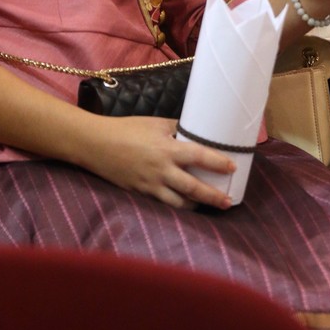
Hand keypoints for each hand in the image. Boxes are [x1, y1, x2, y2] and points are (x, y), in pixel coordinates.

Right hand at [87, 115, 235, 209]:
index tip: (232, 167)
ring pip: (179, 203)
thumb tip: (194, 131)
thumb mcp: (154, 123)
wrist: (96, 144)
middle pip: (193, 188)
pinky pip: (164, 204)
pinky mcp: (142, 193)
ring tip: (209, 207)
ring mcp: (151, 185)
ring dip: (197, 206)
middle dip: (213, 196)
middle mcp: (162, 170)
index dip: (218, 163)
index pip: (199, 156)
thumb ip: (176, 128)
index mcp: (167, 149)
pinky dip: (177, 206)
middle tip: (228, 201)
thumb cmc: (126, 129)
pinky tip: (185, 206)